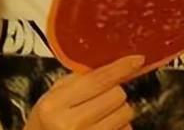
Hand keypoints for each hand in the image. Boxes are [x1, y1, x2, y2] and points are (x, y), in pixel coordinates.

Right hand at [24, 55, 143, 129]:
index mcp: (56, 104)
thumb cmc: (46, 121)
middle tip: (101, 97)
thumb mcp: (53, 95)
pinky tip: (104, 127)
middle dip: (114, 92)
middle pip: (117, 95)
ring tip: (101, 115)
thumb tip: (113, 66)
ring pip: (125, 114)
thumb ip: (79, 79)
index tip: (136, 60)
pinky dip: (120, 127)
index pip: (97, 80)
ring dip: (119, 111)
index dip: (120, 68)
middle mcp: (71, 124)